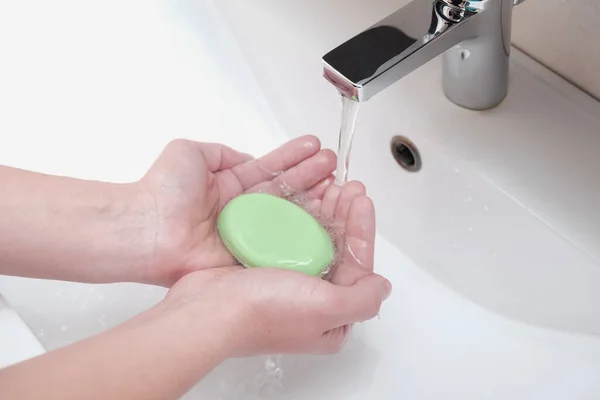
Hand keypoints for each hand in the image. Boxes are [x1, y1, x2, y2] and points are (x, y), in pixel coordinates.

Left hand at [135, 135, 335, 285]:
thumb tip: (246, 158)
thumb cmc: (163, 190)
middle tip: (334, 164)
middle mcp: (242, 210)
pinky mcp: (248, 256)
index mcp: (229, 186)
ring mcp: (247, 233)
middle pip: (284, 190)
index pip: (269, 168)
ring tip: (337, 182)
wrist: (148, 230)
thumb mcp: (191, 152)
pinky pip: (280, 243)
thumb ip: (222, 153)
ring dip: (312, 198)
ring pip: (287, 214)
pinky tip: (323, 216)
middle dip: (310, 175)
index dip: (292, 156)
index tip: (314, 145)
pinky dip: (302, 232)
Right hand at [161, 181, 390, 355]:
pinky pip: (291, 238)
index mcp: (331, 319)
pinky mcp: (264, 270)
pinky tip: (303, 198)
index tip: (361, 200)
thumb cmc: (265, 310)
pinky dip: (300, 217)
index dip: (362, 232)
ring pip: (315, 242)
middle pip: (337, 252)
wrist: (206, 310)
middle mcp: (312, 304)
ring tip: (330, 185)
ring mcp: (287, 286)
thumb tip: (381, 286)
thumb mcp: (326, 310)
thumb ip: (361, 299)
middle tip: (348, 186)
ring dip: (325, 213)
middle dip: (345, 217)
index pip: (357, 267)